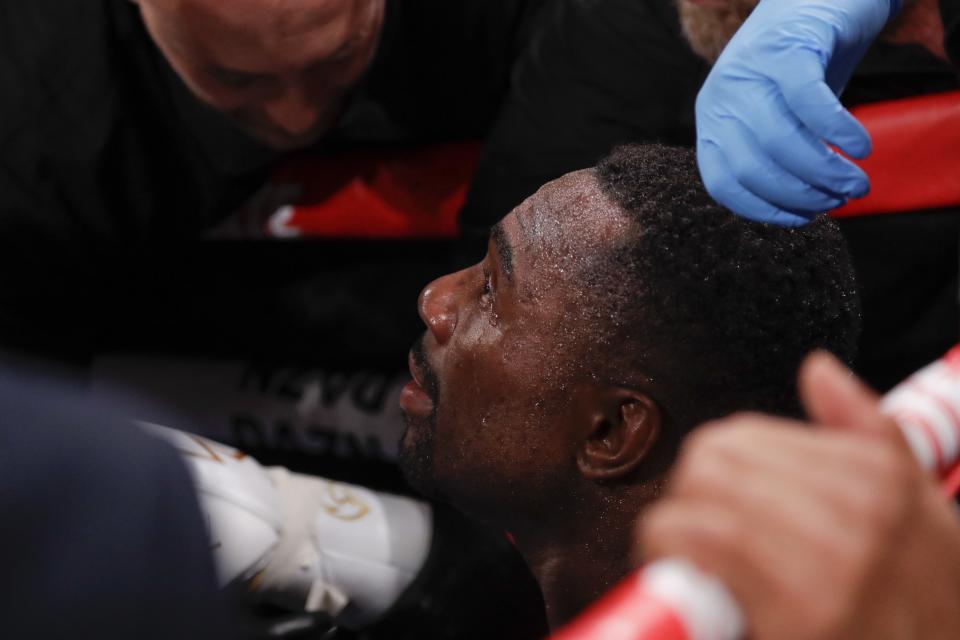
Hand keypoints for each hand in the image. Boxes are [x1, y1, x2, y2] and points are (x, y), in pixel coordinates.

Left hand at [638, 352, 959, 638]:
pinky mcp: (802, 613)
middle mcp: (860, 511)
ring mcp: (832, 562)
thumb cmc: (921, 597)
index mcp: (879, 476)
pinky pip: (699, 542)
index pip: (746, 434)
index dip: (715, 466)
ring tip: (680, 547)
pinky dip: (669, 546)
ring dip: (674, 520)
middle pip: (716, 457)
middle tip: (694, 522)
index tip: (714, 495)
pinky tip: (681, 566)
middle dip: (691, 488)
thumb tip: (819, 369)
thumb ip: (867, 430)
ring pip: (702, 492)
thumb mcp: (918, 509)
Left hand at [696, 0, 897, 225]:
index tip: (802, 219)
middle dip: (801, 195)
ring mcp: (749, 70)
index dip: (763, 209)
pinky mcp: (786, 47)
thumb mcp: (773, 114)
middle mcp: (721, 96)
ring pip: (781, 141)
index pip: (723, 183)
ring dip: (824, 171)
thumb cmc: (800, 67)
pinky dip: (838, 131)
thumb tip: (801, 209)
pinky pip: (808, 103)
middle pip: (754, 167)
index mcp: (712, 120)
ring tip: (857, 182)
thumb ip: (774, 155)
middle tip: (842, 200)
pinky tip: (861, 147)